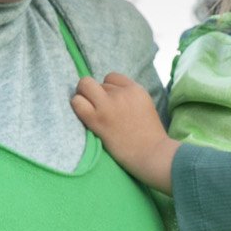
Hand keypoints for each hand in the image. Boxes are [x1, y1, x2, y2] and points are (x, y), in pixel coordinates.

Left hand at [72, 74, 178, 191]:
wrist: (152, 154)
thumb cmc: (151, 137)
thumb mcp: (146, 107)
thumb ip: (129, 98)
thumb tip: (109, 95)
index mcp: (136, 89)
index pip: (111, 77)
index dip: (108, 88)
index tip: (110, 103)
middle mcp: (121, 93)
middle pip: (97, 83)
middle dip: (95, 93)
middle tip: (98, 109)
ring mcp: (108, 105)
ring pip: (84, 86)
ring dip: (84, 98)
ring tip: (90, 113)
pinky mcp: (97, 119)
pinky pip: (77, 102)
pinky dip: (77, 106)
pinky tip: (85, 117)